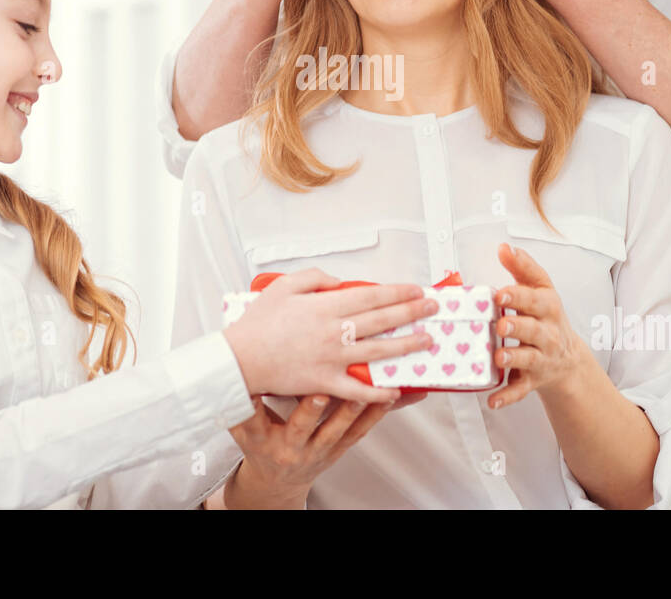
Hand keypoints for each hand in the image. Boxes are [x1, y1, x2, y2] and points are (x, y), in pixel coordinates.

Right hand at [222, 394, 396, 507]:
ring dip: (351, 410)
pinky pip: (358, 432)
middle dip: (310, 411)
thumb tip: (229, 367)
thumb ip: (240, 402)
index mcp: (260, 440)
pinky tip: (388, 398)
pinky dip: (374, 414)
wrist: (276, 480)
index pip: (254, 422)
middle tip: (318, 393)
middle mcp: (289, 447)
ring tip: (363, 392)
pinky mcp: (338, 450)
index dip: (255, 409)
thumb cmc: (260, 444)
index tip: (257, 392)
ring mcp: (316, 451)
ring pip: (336, 430)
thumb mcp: (241, 428)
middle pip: (300, 428)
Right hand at [223, 268, 438, 403]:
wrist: (239, 360)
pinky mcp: (325, 383)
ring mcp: (331, 359)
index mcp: (325, 306)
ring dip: (407, 345)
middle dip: (412, 312)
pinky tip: (396, 389)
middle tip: (432, 308)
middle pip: (382, 319)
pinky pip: (358, 389)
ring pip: (378, 351)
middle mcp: (333, 331)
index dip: (398, 292)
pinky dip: (379, 391)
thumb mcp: (283, 287)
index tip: (416, 290)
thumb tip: (339, 282)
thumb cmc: (257, 324)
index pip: (371, 296)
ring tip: (427, 341)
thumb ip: (315, 279)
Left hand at [487, 243, 587, 409]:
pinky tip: (492, 400)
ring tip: (498, 356)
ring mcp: (541, 358)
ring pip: (529, 359)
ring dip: (513, 358)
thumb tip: (504, 247)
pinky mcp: (533, 380)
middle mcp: (547, 334)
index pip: (536, 299)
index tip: (500, 293)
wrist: (567, 359)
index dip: (518, 296)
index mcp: (547, 308)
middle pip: (534, 330)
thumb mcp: (540, 290)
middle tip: (501, 325)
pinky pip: (521, 389)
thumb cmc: (545, 317)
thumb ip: (523, 268)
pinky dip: (507, 396)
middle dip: (518, 326)